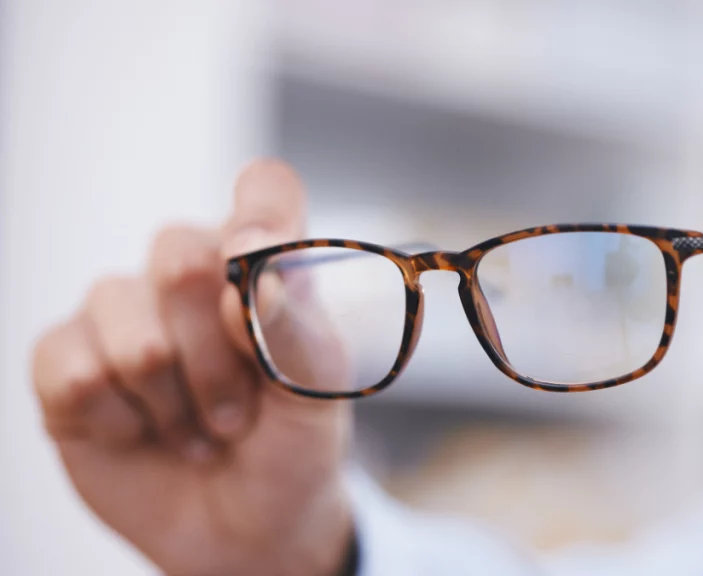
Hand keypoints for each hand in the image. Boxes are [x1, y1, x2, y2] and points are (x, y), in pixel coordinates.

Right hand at [31, 161, 352, 575]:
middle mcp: (188, 273)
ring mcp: (123, 312)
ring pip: (129, 324)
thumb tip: (254, 277)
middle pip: (179, 256)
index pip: (264, 189)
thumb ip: (297, 333)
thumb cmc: (292, 447)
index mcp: (262, 264)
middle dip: (217, 358)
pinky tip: (144, 434)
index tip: (260, 260)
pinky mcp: (67, 359)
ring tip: (200, 430)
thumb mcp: (321, 397)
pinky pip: (77, 371)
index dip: (261, 213)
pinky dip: (122, 423)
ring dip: (174, 401)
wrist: (249, 529)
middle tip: (239, 410)